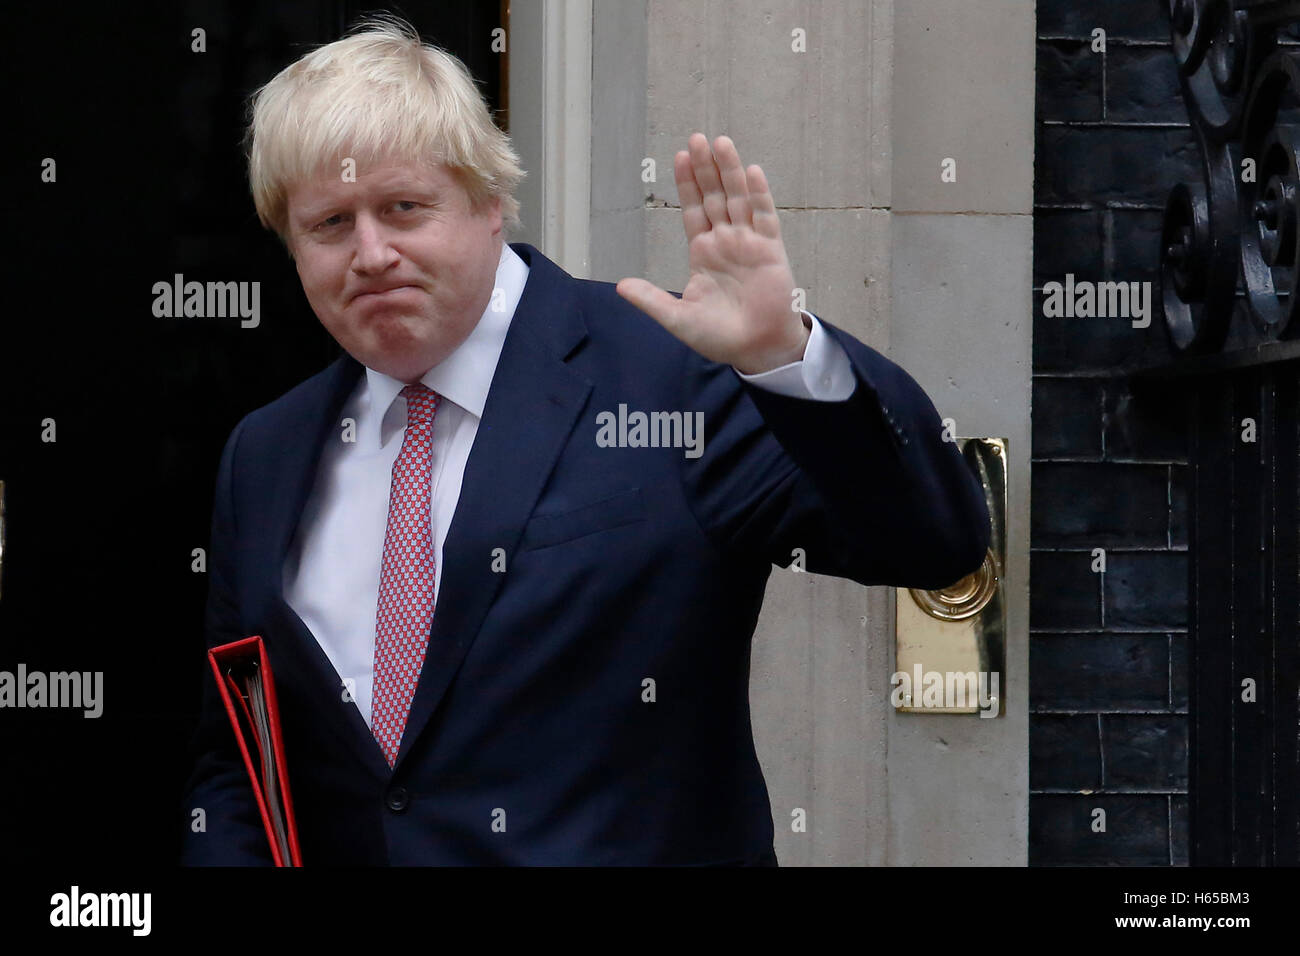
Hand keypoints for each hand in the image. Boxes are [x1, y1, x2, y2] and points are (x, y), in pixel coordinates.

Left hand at [616, 133, 808, 374]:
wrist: (756, 349)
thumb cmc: (718, 336)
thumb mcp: (678, 319)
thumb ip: (652, 300)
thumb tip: (620, 287)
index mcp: (702, 252)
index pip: (692, 210)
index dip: (686, 184)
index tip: (679, 156)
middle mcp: (725, 241)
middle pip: (714, 196)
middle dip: (705, 168)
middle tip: (696, 138)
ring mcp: (749, 242)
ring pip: (738, 198)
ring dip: (730, 171)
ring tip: (720, 142)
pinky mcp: (771, 249)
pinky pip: (765, 216)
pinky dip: (759, 195)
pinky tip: (752, 171)